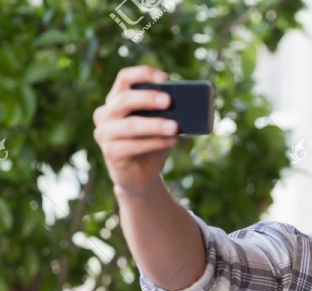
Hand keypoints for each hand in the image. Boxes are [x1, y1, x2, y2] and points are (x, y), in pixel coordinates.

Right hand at [93, 66, 177, 196]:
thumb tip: (186, 106)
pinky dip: (154, 143)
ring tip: (175, 127)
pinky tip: (170, 142)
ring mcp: (104, 134)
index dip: (142, 74)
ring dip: (155, 125)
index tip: (164, 77)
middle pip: (124, 100)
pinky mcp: (110, 153)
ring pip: (130, 125)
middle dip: (148, 98)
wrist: (141, 176)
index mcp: (116, 100)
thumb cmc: (151, 144)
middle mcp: (105, 114)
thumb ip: (167, 114)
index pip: (124, 79)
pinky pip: (133, 146)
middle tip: (169, 101)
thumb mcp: (160, 126)